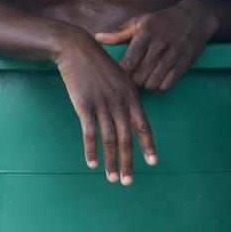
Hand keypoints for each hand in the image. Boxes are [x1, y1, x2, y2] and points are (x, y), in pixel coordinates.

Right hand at [54, 33, 156, 185]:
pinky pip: (89, 133)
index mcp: (132, 96)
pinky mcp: (85, 106)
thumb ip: (126, 100)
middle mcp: (120, 102)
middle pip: (127, 139)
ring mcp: (103, 104)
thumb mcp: (120, 79)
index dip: (148, 145)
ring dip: (111, 162)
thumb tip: (130, 121)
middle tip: (128, 182)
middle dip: (128, 163)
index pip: (144, 126)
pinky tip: (92, 163)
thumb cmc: (98, 65)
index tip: (153, 162)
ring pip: (109, 140)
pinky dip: (91, 150)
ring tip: (112, 178)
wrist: (77, 49)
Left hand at [94, 0, 217, 92]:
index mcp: (145, 34)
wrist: (195, 18)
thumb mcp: (140, 21)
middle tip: (131, 79)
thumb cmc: (162, 20)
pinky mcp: (184, 64)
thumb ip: (118, 33)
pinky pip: (167, 85)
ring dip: (145, 85)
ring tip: (143, 79)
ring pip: (152, 83)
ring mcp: (173, 56)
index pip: (129, 62)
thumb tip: (97, 38)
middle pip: (139, 77)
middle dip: (132, 82)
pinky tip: (156, 80)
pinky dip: (160, 87)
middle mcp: (159, 46)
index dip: (121, 73)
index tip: (118, 74)